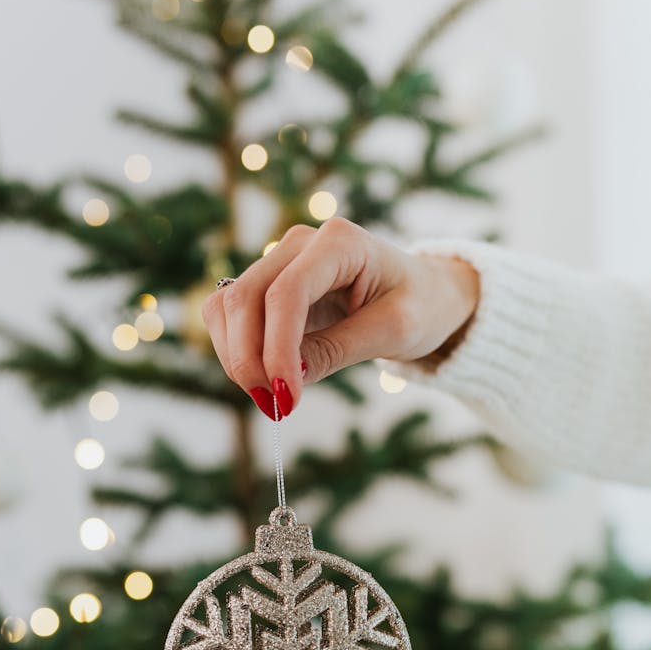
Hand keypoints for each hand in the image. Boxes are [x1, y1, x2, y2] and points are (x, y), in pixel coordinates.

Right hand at [201, 217, 479, 418]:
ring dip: (236, 357)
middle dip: (248, 359)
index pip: (287, 293)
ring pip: (226, 307)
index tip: (284, 398)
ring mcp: (278, 261)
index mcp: (340, 242)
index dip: (277, 349)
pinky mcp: (267, 286)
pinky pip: (229, 316)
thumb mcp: (393, 331)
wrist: (424, 294)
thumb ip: (338, 350)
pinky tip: (266, 378)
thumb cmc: (419, 306)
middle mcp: (300, 243)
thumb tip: (284, 380)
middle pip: (244, 298)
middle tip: (273, 407)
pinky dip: (236, 351)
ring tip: (271, 397)